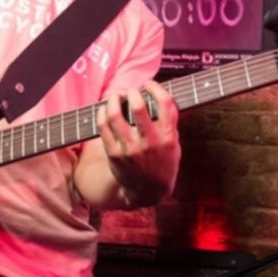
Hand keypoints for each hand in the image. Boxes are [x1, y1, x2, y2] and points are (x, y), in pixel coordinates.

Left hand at [96, 81, 180, 204]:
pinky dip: (102, 113)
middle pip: (138, 107)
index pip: (165, 104)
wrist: (148, 191)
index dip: (156, 88)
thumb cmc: (163, 164)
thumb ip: (169, 123)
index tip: (149, 85)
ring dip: (113, 100)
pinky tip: (104, 110)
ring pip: (115, 115)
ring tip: (114, 97)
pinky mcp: (114, 154)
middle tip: (131, 91)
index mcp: (168, 137)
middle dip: (133, 92)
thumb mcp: (175, 145)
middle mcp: (149, 142)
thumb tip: (159, 96)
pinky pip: (103, 127)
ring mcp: (130, 149)